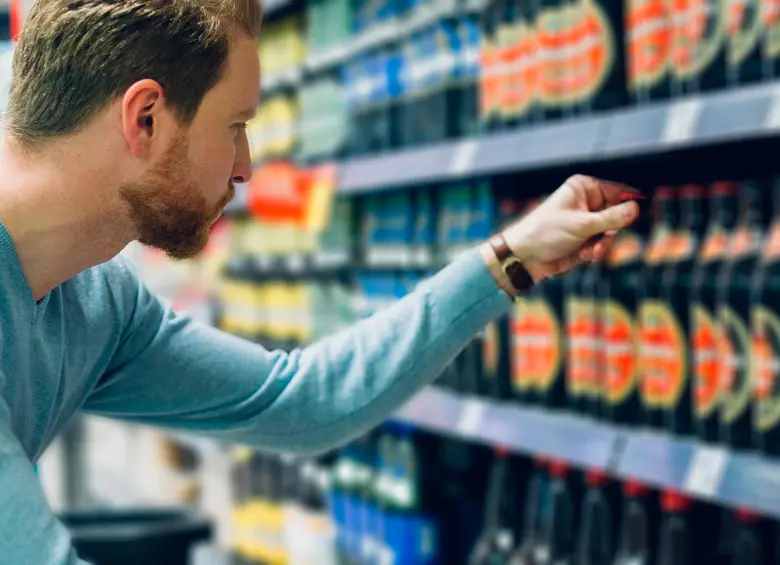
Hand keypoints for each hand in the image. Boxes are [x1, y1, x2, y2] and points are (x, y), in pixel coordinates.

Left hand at [497, 175, 640, 282]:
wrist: (524, 256)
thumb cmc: (546, 233)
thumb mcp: (582, 225)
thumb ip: (612, 218)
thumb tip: (636, 208)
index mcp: (584, 188)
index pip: (618, 190)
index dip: (629, 203)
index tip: (636, 215)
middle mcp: (586, 201)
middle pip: (619, 213)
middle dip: (612, 231)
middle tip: (602, 241)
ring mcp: (586, 220)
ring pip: (611, 231)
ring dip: (603, 244)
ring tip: (589, 252)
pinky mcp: (583, 238)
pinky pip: (601, 243)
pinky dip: (595, 251)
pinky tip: (582, 255)